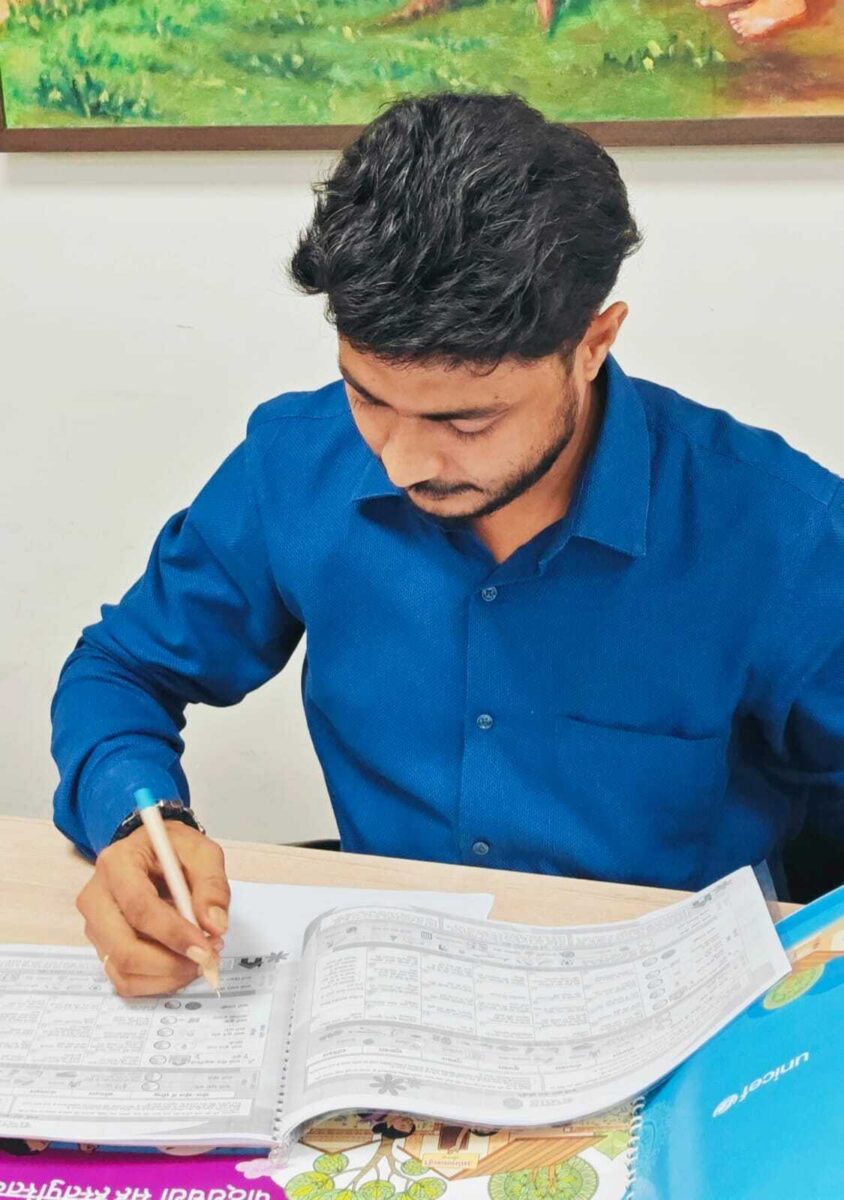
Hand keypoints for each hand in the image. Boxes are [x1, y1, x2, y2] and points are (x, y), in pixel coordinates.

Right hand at [77, 823, 229, 996]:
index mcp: (116, 864)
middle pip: (123, 948)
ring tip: (199, 959)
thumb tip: (214, 925)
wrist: (152, 853)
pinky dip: (158, 982)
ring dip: (168, 975)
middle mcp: (96, 898)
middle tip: (207, 958)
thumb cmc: (173, 850)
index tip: (205, 947)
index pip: (139, 907)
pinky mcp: (103, 947)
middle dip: (170, 963)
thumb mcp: (201, 852)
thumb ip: (212, 884)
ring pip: (124, 970)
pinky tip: (182, 966)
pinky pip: (125, 980)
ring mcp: (95, 926)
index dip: (173, 933)